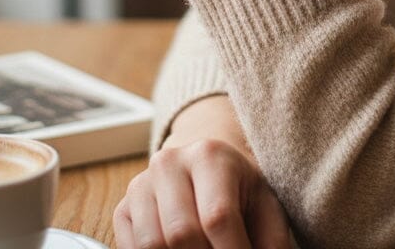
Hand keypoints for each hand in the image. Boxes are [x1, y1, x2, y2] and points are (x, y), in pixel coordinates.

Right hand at [114, 138, 291, 248]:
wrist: (205, 168)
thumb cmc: (239, 191)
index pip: (218, 216)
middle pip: (182, 233)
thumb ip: (271, 240)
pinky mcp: (124, 207)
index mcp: (210, 155)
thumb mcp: (264, 205)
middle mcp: (170, 163)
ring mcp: (142, 184)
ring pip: (152, 245)